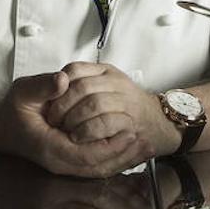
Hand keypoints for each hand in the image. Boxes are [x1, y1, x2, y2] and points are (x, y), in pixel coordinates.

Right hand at [0, 71, 153, 177]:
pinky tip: (128, 145)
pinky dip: (113, 157)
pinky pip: (95, 165)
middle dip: (122, 155)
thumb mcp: (23, 92)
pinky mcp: (68, 160)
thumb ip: (42, 86)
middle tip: (145, 140)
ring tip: (142, 144)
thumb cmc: (14, 109)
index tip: (131, 132)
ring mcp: (64, 163)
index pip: (87, 156)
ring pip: (98, 169)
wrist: (3, 126)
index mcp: (49, 147)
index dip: (111, 147)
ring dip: (121, 158)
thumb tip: (62, 80)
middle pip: (97, 168)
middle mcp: (58, 161)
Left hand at [44, 62, 181, 157]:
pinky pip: (106, 123)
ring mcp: (126, 101)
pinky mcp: (131, 122)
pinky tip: (79, 138)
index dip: (58, 86)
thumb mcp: (106, 87)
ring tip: (64, 130)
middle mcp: (117, 82)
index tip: (48, 102)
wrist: (161, 123)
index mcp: (106, 72)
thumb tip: (56, 82)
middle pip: (82, 88)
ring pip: (94, 104)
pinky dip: (88, 131)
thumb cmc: (128, 106)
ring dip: (74, 119)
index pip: (75, 69)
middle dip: (62, 106)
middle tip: (52, 121)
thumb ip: (83, 84)